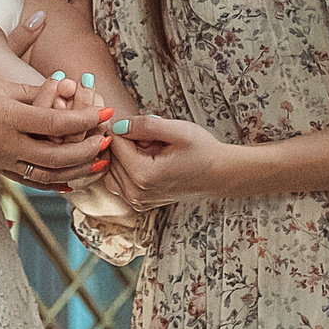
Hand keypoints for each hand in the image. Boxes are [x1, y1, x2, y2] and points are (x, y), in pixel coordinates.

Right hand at [0, 75, 111, 183]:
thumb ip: (30, 91)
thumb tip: (63, 90)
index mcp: (8, 117)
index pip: (56, 122)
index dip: (85, 118)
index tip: (105, 111)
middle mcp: (8, 144)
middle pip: (58, 155)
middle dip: (88, 150)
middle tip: (107, 141)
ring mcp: (3, 161)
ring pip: (49, 175)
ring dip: (78, 170)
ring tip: (97, 162)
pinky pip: (32, 181)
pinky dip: (55, 183)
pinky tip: (71, 180)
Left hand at [104, 115, 240, 210]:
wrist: (218, 173)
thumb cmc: (201, 150)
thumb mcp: (177, 130)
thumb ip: (145, 125)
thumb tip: (118, 126)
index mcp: (142, 175)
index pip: (114, 142)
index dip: (129, 130)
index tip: (150, 132)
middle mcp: (135, 193)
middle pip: (110, 156)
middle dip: (126, 144)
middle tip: (153, 143)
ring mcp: (136, 201)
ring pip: (111, 168)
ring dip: (125, 156)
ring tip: (151, 152)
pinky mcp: (138, 203)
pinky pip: (117, 181)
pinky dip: (127, 168)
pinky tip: (148, 163)